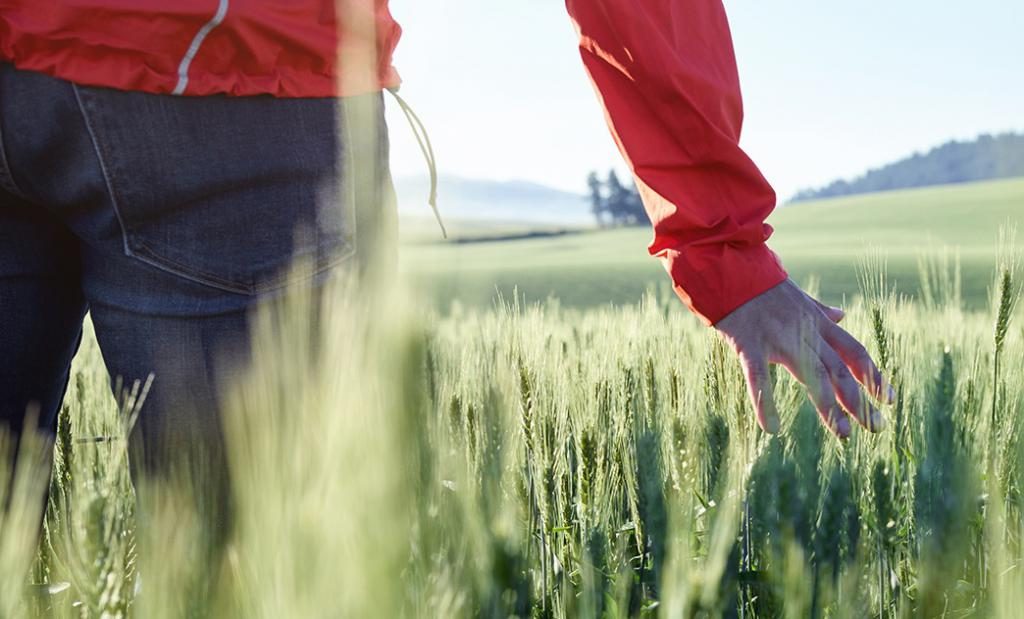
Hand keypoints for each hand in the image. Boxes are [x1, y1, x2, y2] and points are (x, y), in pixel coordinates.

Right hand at [715, 279, 893, 437]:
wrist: (731, 270)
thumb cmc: (762, 286)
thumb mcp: (798, 296)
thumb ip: (820, 310)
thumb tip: (841, 315)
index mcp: (816, 323)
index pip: (853, 352)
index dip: (873, 376)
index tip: (889, 398)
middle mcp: (804, 333)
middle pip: (839, 370)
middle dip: (860, 400)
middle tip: (876, 427)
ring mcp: (779, 340)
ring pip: (811, 376)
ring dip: (829, 407)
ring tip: (843, 433)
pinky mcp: (750, 344)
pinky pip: (759, 377)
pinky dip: (766, 403)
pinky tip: (772, 427)